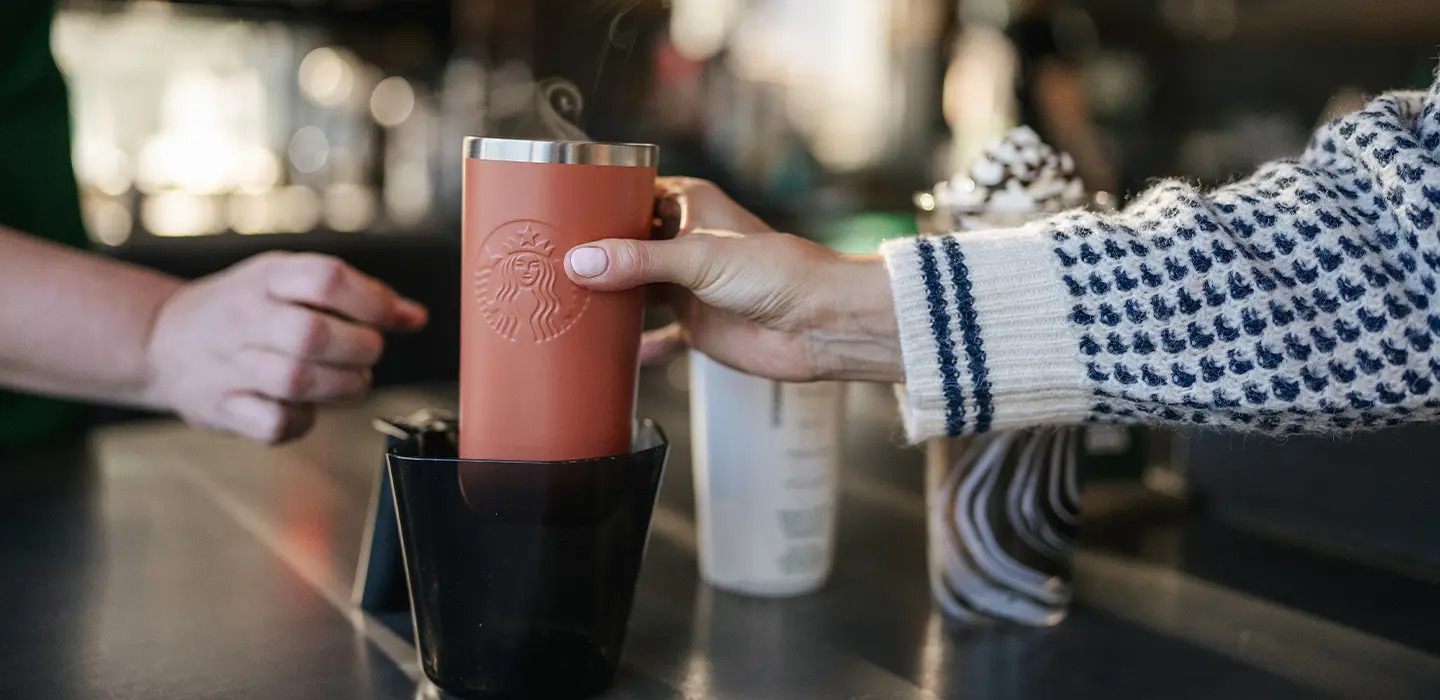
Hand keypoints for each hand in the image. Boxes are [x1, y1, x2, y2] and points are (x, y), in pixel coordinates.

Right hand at [143, 252, 427, 442]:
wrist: (160, 340)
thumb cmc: (243, 309)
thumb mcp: (290, 282)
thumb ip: (355, 296)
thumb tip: (415, 317)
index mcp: (267, 278)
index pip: (326, 278)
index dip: (371, 300)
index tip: (389, 317)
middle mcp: (244, 318)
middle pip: (312, 334)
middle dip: (359, 349)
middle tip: (367, 353)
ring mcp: (229, 365)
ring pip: (296, 381)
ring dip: (342, 386)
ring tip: (350, 380)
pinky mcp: (222, 409)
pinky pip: (274, 423)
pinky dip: (303, 420)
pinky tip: (307, 407)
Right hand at [564, 178, 901, 382]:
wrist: (821, 325)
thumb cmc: (779, 273)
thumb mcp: (700, 259)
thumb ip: (639, 261)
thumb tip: (579, 262)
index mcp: (689, 205)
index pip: (629, 195)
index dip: (595, 204)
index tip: (554, 213)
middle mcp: (685, 242)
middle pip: (624, 244)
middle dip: (591, 255)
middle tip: (544, 262)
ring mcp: (689, 285)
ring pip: (634, 288)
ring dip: (606, 298)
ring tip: (561, 303)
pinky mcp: (696, 325)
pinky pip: (656, 336)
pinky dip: (635, 344)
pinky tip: (606, 353)